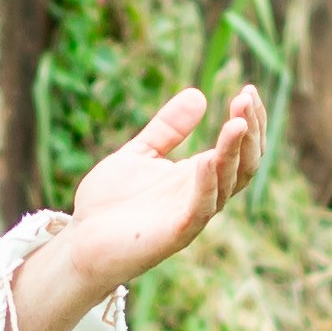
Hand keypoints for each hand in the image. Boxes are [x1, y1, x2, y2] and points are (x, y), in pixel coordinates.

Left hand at [11, 83, 265, 330]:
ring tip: (237, 121)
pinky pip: (200, 209)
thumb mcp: (140, 153)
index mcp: (198, 177)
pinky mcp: (175, 234)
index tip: (249, 89)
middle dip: (251, 132)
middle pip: (244, 165)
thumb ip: (168, 128)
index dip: (249, 121)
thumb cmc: (110, 204)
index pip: (239, 149)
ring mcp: (191, 215)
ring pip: (228, 184)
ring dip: (234, 152)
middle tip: (247, 97)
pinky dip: (207, 184)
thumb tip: (199, 94)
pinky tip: (208, 159)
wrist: (80, 242)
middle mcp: (203, 196)